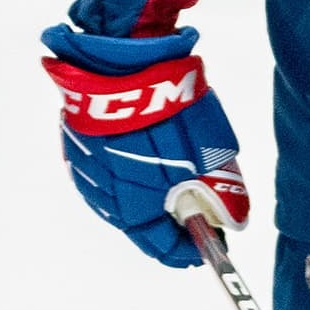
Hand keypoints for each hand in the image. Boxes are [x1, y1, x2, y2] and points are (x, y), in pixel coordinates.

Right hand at [42, 25, 249, 267]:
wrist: (120, 61)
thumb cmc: (167, 113)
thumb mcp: (212, 156)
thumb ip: (224, 193)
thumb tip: (234, 218)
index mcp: (133, 211)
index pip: (165, 248)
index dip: (193, 247)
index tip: (214, 238)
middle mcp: (103, 199)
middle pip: (141, 222)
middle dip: (170, 214)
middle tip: (196, 197)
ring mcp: (84, 170)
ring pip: (119, 194)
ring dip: (146, 190)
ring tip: (171, 166)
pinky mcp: (75, 142)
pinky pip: (104, 167)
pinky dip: (125, 166)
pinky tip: (142, 146)